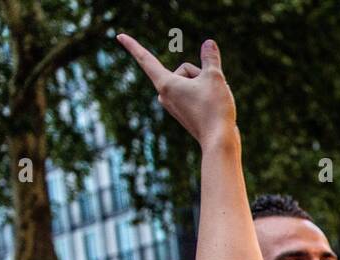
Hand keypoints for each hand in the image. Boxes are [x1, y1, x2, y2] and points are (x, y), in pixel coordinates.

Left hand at [117, 34, 235, 145]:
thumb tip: (209, 43)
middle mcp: (165, 95)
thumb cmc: (214, 109)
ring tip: (212, 104)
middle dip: (201, 76)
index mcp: (166, 84)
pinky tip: (213, 109)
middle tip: (208, 94)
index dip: (134, 46)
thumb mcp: (215, 78)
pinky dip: (206, 96)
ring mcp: (174, 106)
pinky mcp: (183, 114)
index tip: (120, 36)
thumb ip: (211, 58)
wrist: (220, 142)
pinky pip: (194, 95)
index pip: (146, 59)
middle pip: (185, 71)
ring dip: (206, 87)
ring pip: (192, 83)